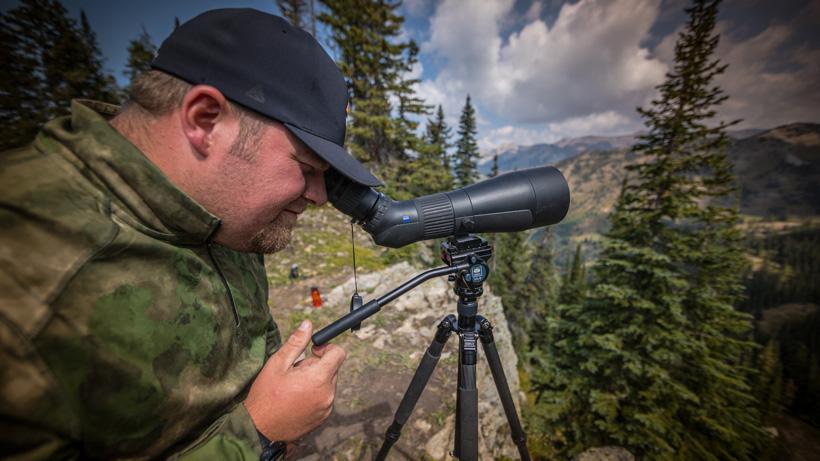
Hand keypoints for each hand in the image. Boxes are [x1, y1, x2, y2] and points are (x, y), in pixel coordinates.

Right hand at [243, 320, 345, 441]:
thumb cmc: (266, 396)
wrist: (259, 430)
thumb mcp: (277, 364)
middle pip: (332, 369)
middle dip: (316, 366)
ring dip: (315, 381)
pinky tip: (296, 399)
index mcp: (319, 378)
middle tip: (294, 373)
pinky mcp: (323, 418)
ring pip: (328, 383)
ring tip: (293, 388)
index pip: (338, 354)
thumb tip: (307, 324)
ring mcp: (326, 408)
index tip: (313, 350)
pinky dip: (314, 394)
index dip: (327, 348)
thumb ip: (296, 343)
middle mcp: (328, 394)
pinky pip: (325, 398)